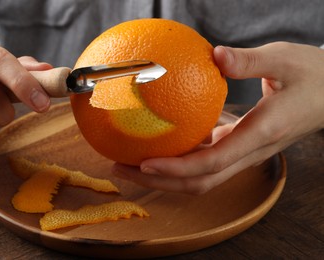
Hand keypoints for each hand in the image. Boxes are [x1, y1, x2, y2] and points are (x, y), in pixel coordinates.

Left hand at [113, 42, 323, 193]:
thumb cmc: (313, 77)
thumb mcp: (285, 59)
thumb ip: (250, 61)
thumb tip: (215, 56)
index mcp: (260, 134)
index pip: (212, 162)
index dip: (177, 168)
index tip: (145, 163)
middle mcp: (249, 152)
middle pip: (199, 182)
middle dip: (159, 182)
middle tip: (122, 169)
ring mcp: (243, 153)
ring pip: (201, 178)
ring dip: (164, 176)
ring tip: (130, 164)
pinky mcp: (238, 146)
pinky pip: (205, 161)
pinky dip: (179, 161)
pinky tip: (158, 148)